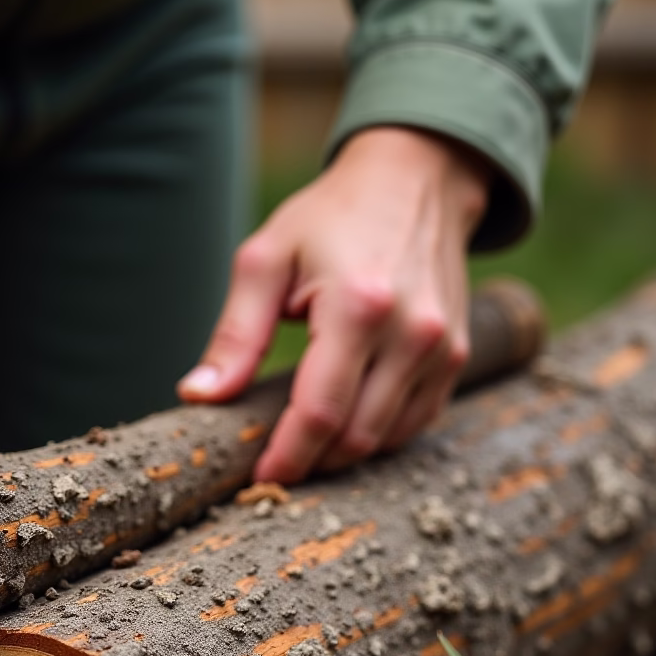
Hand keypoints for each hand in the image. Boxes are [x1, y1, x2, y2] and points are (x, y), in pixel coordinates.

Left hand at [177, 127, 490, 482]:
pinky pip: (414, 422)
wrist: (415, 179)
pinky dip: (376, 433)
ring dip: (343, 452)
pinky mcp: (457, 356)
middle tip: (273, 459)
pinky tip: (344, 418)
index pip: (319, 411)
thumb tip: (198, 397)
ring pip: (387, 437)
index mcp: (358, 306)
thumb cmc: (331, 217)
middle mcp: (411, 333)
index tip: (259, 476)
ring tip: (304, 439)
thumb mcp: (266, 260)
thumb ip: (235, 335)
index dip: (287, 455)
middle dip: (311, 459)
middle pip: (356, 435)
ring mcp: (441, 348)